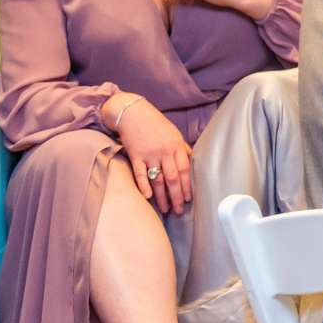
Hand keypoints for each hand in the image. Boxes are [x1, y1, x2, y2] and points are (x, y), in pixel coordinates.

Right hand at [116, 98, 194, 214]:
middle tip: (178, 211)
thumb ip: (182, 148)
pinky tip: (147, 197)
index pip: (186, 170)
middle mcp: (165, 151)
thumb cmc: (154, 123)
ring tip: (165, 209)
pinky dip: (143, 186)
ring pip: (158, 179)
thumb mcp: (173, 133)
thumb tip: (191, 161)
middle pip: (173, 178)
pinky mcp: (135, 155)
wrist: (132, 112)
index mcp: (177, 146)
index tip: (189, 199)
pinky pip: (140, 173)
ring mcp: (150, 153)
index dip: (188, 186)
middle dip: (177, 196)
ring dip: (162, 196)